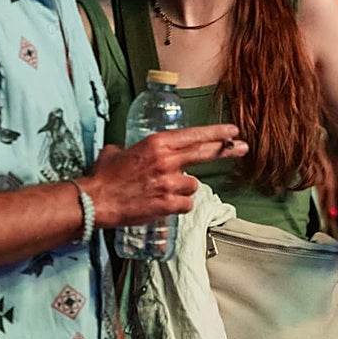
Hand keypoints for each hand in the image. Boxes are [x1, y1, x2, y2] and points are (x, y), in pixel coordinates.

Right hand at [83, 124, 245, 228]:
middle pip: (205, 153)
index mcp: (157, 144)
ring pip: (193, 185)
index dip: (216, 133)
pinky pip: (185, 205)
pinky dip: (177, 206)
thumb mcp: (118, 151)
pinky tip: (163, 205)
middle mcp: (167, 161)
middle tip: (242, 148)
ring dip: (183, 189)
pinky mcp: (167, 204)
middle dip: (226, 150)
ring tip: (163, 191)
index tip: (232, 131)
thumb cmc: (105, 175)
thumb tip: (131, 151)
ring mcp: (169, 183)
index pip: (195, 135)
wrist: (95, 200)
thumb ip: (135, 149)